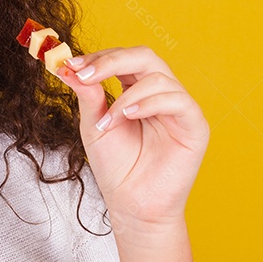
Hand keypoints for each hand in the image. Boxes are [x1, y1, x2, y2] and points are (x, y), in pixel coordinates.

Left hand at [55, 46, 208, 234]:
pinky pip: (178, 100)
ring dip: (126, 95)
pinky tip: (129, 115)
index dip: (99, 57)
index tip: (72, 65)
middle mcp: (161, 94)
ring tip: (108, 120)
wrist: (131, 205)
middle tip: (85, 74)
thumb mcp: (95, 126)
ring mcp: (179, 108)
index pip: (123, 59)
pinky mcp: (195, 125)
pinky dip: (150, 102)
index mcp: (137, 90)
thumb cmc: (116, 167)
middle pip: (144, 56)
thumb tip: (67, 66)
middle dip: (112, 61)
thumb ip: (88, 95)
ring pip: (159, 77)